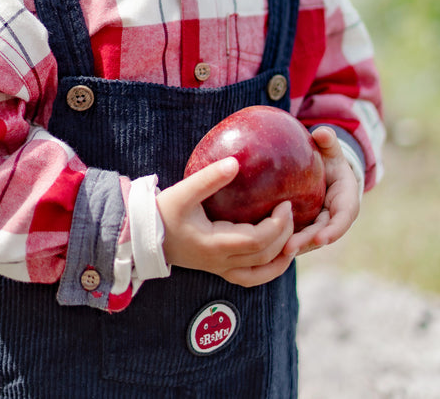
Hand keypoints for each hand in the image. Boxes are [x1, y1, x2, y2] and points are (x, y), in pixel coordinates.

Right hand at [157, 157, 295, 286]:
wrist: (143, 236)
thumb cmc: (163, 212)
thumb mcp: (184, 192)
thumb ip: (210, 178)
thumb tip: (236, 162)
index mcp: (215, 245)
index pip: (257, 240)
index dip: (277, 225)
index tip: (286, 203)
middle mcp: (221, 262)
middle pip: (264, 256)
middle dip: (284, 234)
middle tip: (291, 211)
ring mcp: (220, 269)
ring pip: (260, 273)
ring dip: (281, 258)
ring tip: (295, 239)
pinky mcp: (218, 268)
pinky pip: (250, 277)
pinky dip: (268, 269)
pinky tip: (278, 254)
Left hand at [283, 126, 360, 256]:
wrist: (324, 172)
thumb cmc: (329, 159)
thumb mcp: (331, 149)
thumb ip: (329, 141)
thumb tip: (321, 132)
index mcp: (345, 201)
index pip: (343, 219)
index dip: (333, 230)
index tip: (322, 238)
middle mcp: (334, 219)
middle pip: (322, 234)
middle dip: (307, 243)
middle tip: (289, 248)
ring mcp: (319, 226)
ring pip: (307, 240)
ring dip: (293, 247)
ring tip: (275, 252)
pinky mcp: (304, 228)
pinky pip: (294, 236)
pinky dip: (282, 241)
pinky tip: (264, 245)